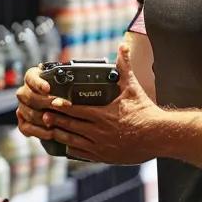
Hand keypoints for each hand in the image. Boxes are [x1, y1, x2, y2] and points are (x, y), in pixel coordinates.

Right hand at [16, 64, 71, 141]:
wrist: (59, 108)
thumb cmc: (62, 90)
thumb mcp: (63, 79)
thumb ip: (63, 73)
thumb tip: (65, 64)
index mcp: (32, 77)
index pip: (31, 78)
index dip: (39, 83)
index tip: (48, 88)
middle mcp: (24, 92)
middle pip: (30, 97)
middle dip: (48, 102)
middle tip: (63, 105)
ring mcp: (22, 107)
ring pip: (30, 113)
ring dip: (47, 118)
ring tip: (62, 120)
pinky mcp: (23, 121)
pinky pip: (27, 128)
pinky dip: (40, 131)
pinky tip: (51, 132)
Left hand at [38, 45, 162, 164]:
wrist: (158, 136)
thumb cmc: (145, 111)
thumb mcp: (132, 87)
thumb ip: (124, 66)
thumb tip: (123, 45)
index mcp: (103, 114)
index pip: (76, 109)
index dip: (62, 106)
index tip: (52, 102)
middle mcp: (99, 131)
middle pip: (70, 125)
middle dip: (56, 119)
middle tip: (43, 115)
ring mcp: (100, 145)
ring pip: (73, 140)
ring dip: (60, 134)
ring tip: (49, 129)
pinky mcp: (104, 156)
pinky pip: (82, 153)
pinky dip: (72, 148)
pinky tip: (65, 145)